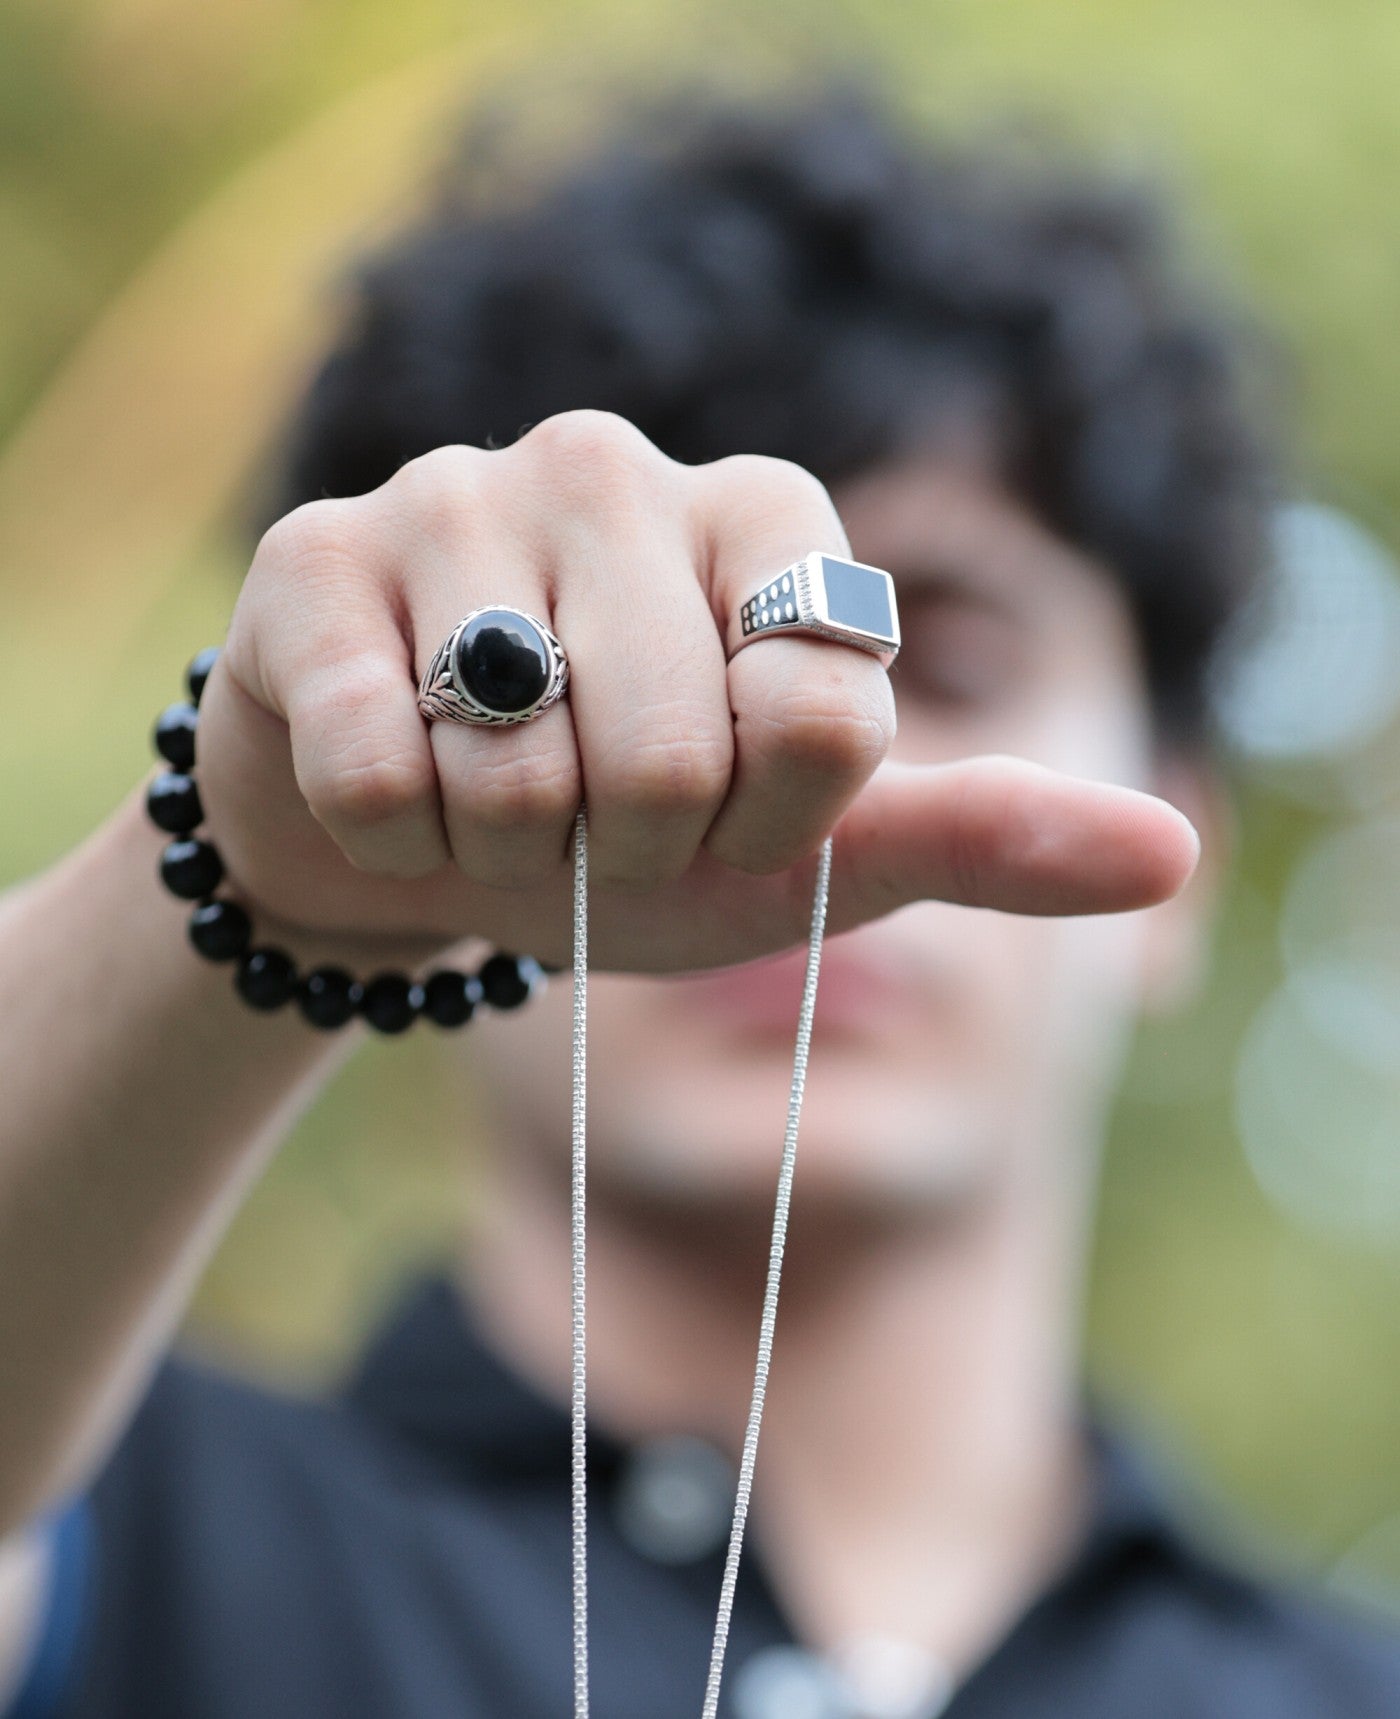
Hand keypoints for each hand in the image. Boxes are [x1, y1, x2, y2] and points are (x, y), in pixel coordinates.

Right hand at [194, 410, 1197, 973]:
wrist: (414, 846)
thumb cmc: (621, 840)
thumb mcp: (804, 852)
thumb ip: (975, 838)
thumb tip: (1170, 853)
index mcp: (766, 519)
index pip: (827, 710)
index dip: (766, 823)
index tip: (720, 814)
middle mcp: (615, 467)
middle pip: (670, 750)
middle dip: (629, 853)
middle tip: (588, 824)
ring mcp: (456, 493)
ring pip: (520, 765)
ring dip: (508, 850)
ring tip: (486, 800)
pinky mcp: (314, 559)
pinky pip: (381, 768)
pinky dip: (395, 840)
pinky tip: (387, 786)